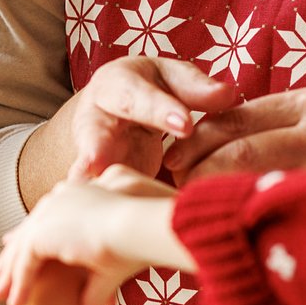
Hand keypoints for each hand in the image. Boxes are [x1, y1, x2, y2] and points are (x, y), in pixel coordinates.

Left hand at [0, 167, 192, 304]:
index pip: (48, 216)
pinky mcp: (42, 233)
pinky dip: (20, 282)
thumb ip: (98, 290)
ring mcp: (49, 213)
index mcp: (77, 195)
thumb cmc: (137, 241)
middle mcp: (59, 199)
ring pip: (22, 246)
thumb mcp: (112, 266)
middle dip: (12, 255)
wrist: (139, 227)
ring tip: (0, 294)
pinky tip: (16, 302)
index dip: (31, 235)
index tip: (19, 250)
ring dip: (10, 273)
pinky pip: (25, 262)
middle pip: (29, 229)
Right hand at [35, 57, 241, 190]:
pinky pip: (91, 195)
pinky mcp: (93, 180)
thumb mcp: (170, 79)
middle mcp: (94, 117)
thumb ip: (194, 87)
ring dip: (81, 182)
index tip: (185, 126)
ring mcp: (88, 152)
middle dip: (97, 146)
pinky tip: (87, 225)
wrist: (116, 111)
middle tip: (98, 160)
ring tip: (78, 193)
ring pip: (83, 167)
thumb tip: (228, 93)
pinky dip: (89, 210)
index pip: (139, 97)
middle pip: (94, 131)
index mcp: (116, 84)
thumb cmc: (152, 91)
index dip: (160, 111)